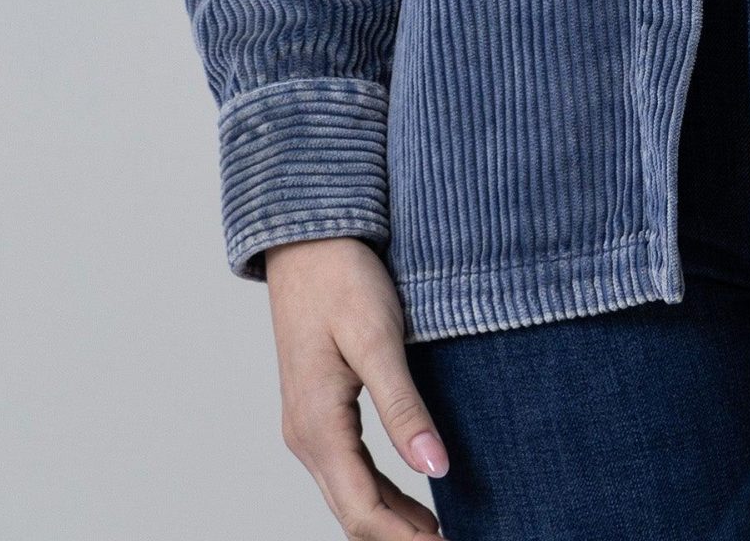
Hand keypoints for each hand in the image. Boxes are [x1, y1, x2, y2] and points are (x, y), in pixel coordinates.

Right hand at [265, 236, 449, 535]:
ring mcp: (307, 427)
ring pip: (350, 496)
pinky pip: (348, 471)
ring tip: (444, 533)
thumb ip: (404, 407)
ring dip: (393, 522)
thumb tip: (436, 470)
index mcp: (317, 426)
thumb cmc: (341, 278)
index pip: (363, 510)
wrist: (305, 239)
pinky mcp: (317, 412)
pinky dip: (380, 495)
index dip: (407, 540)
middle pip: (354, 513)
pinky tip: (413, 501)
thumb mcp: (378, 338)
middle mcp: (305, 437)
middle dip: (401, 540)